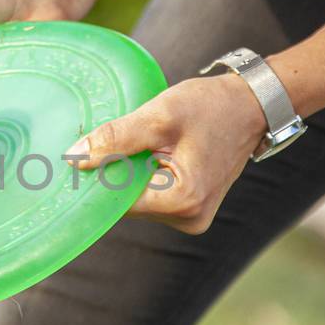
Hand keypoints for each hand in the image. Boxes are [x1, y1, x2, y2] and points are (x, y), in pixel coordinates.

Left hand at [64, 76, 265, 233]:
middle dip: (116, 173)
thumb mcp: (159, 116)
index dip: (97, 178)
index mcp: (182, 201)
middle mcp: (188, 219)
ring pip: (139, 199)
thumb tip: (75, 158)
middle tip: (109, 141)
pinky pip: (153, 195)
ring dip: (131, 173)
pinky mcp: (191, 208)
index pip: (118, 201)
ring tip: (141, 143)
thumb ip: (116, 138)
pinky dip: (145, 175)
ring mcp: (192, 217)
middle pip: (128, 203)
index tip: (80, 157)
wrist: (249, 106)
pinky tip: (149, 153)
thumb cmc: (210, 107)